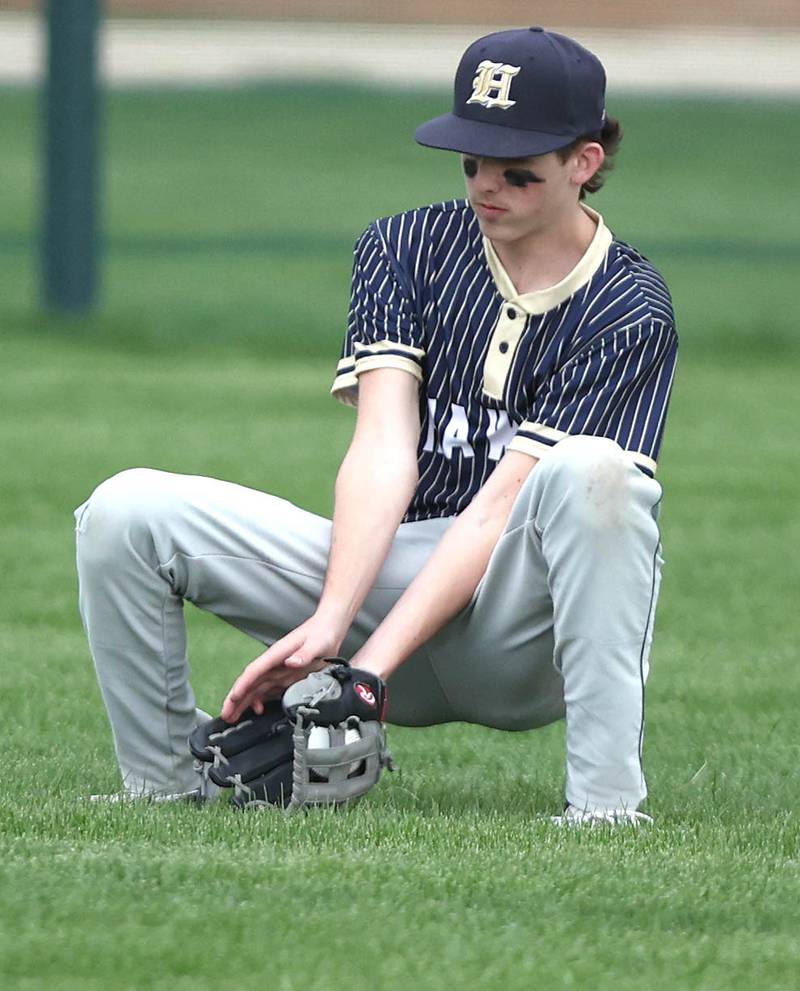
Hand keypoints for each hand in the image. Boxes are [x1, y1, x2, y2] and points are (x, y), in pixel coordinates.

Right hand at [221, 617, 343, 721]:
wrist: (329, 628)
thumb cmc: (321, 632)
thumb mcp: (317, 643)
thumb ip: (304, 653)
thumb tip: (291, 662)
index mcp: (277, 654)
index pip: (255, 671)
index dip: (244, 685)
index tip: (234, 697)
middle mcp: (274, 663)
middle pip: (251, 682)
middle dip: (236, 698)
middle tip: (226, 714)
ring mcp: (279, 670)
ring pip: (256, 688)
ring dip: (244, 702)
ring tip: (233, 717)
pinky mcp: (286, 676)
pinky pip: (268, 690)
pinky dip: (260, 700)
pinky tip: (257, 710)